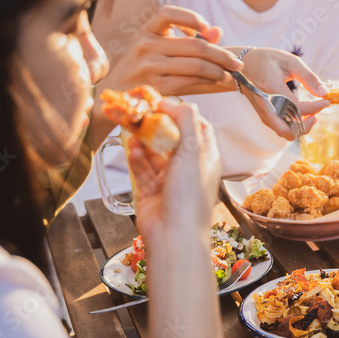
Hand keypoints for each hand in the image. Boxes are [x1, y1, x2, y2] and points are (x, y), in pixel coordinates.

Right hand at [99, 5, 242, 97]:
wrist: (117, 92)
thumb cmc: (145, 66)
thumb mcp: (159, 47)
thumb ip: (188, 38)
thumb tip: (218, 32)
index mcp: (147, 31)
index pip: (168, 13)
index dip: (191, 17)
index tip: (207, 27)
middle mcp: (146, 45)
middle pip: (194, 45)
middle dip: (222, 55)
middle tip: (237, 63)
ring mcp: (149, 66)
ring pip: (195, 65)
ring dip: (219, 71)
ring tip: (230, 74)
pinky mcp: (156, 86)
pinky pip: (190, 81)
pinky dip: (208, 82)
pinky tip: (218, 82)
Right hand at [126, 100, 220, 241]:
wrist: (174, 235)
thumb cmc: (190, 196)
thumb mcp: (193, 150)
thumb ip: (185, 121)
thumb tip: (171, 102)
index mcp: (206, 157)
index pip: (196, 127)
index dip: (179, 113)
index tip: (161, 104)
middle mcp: (189, 167)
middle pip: (170, 139)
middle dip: (154, 126)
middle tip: (138, 114)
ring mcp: (169, 180)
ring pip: (153, 153)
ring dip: (143, 142)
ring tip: (133, 133)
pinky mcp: (151, 191)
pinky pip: (142, 169)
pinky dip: (137, 159)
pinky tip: (132, 151)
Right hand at [235, 48, 329, 139]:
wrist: (243, 66)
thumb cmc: (268, 60)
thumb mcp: (290, 61)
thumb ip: (308, 77)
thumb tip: (324, 92)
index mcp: (272, 89)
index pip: (297, 108)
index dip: (315, 107)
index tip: (326, 100)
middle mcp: (266, 105)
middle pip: (288, 129)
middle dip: (306, 125)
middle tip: (317, 114)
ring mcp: (263, 113)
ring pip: (284, 133)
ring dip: (300, 128)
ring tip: (311, 115)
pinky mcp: (264, 116)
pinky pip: (280, 129)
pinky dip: (293, 127)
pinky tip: (301, 115)